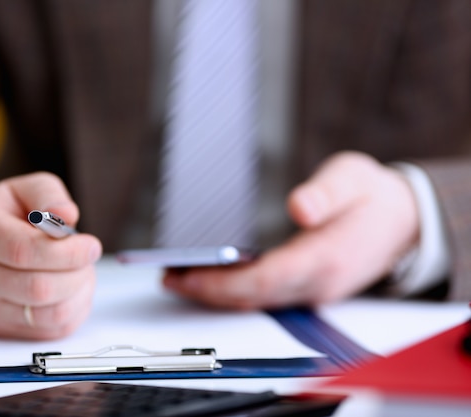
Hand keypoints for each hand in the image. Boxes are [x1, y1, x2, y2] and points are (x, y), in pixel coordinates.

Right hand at [0, 172, 101, 339]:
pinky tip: (74, 287)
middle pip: (39, 288)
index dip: (65, 251)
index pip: (23, 251)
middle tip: (88, 254)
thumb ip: (48, 195)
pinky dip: (75, 309)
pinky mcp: (5, 328)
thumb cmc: (9, 216)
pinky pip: (53, 330)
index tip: (91, 244)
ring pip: (49, 314)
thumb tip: (67, 215)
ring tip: (81, 270)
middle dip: (77, 271)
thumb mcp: (24, 190)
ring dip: (79, 291)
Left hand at [163, 151, 419, 309]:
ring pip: (255, 300)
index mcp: (325, 258)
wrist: (402, 222)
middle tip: (167, 276)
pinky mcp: (305, 286)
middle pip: (251, 297)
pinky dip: (232, 290)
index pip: (263, 280)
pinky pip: (263, 296)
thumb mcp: (353, 178)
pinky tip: (210, 278)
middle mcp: (315, 282)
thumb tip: (300, 207)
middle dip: (206, 291)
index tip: (185, 274)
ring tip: (178, 277)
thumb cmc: (372, 197)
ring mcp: (311, 289)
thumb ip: (326, 193)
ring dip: (215, 293)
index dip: (220, 282)